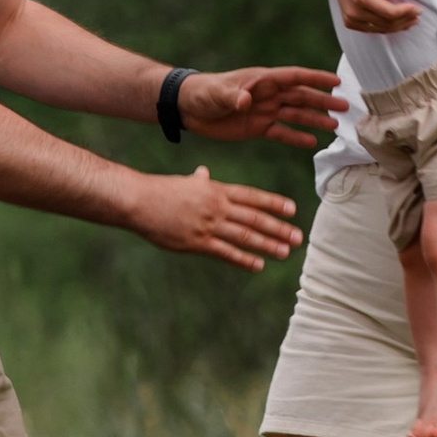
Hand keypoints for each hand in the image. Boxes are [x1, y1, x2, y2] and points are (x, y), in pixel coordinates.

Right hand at [127, 165, 303, 271]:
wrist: (138, 201)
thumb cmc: (160, 191)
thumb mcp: (185, 183)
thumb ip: (199, 181)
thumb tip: (204, 172)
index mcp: (216, 190)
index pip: (252, 197)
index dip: (274, 203)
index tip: (293, 210)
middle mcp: (217, 206)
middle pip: (254, 218)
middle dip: (278, 228)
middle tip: (298, 237)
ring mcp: (208, 224)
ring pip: (245, 236)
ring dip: (268, 244)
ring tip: (285, 252)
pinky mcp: (196, 242)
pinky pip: (225, 252)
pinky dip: (244, 259)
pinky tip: (258, 264)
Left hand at [178, 63, 346, 148]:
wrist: (188, 108)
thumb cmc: (202, 93)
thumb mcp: (216, 93)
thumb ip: (232, 96)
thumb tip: (245, 100)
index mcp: (262, 81)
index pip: (294, 77)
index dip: (315, 78)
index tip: (337, 82)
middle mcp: (268, 95)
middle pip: (301, 97)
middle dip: (323, 101)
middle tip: (345, 107)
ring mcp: (264, 111)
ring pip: (295, 115)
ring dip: (315, 120)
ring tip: (335, 127)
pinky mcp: (257, 127)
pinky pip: (281, 132)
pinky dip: (296, 137)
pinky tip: (312, 142)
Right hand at [333, 0, 418, 34]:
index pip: (390, 12)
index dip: (406, 12)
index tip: (418, 9)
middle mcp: (355, 11)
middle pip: (388, 23)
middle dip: (405, 20)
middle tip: (417, 15)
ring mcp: (351, 20)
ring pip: (382, 29)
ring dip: (399, 26)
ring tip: (411, 21)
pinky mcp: (350, 24)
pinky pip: (373, 29)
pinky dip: (387, 27)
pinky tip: (398, 24)